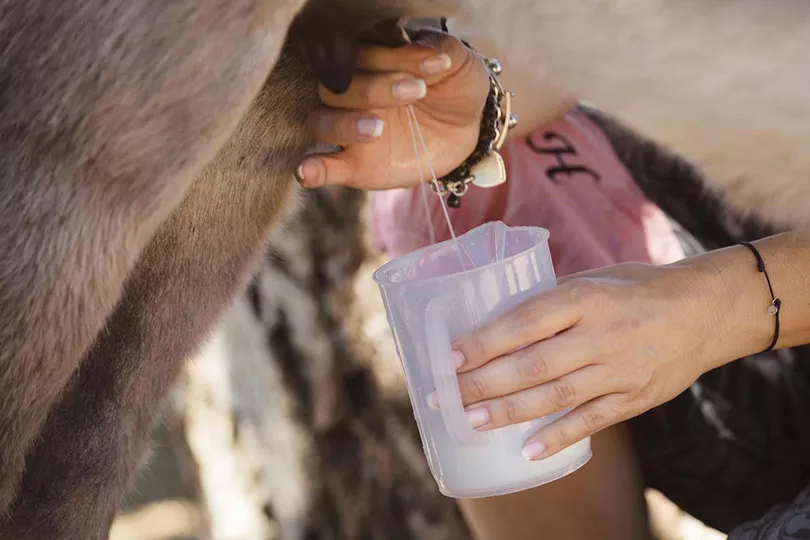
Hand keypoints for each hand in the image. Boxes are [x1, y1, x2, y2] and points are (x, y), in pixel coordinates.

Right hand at [295, 31, 489, 190]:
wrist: (467, 128)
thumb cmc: (456, 86)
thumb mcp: (459, 64)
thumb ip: (440, 51)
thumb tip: (422, 51)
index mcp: (372, 61)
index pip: (362, 53)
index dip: (392, 57)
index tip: (433, 64)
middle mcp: (353, 92)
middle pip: (338, 86)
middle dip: (373, 89)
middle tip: (415, 92)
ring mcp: (350, 130)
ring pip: (322, 122)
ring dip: (343, 124)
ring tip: (376, 128)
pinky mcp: (355, 165)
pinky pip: (323, 168)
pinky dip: (311, 170)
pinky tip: (307, 172)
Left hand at [444, 262, 730, 460]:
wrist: (706, 311)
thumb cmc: (637, 288)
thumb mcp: (594, 278)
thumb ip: (550, 300)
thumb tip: (495, 320)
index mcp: (587, 297)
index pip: (527, 320)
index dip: (487, 340)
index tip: (450, 354)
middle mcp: (603, 335)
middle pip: (535, 364)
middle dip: (484, 382)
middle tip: (443, 396)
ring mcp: (621, 370)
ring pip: (557, 396)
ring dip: (509, 412)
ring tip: (470, 422)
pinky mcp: (635, 398)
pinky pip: (592, 421)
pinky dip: (558, 437)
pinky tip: (526, 450)